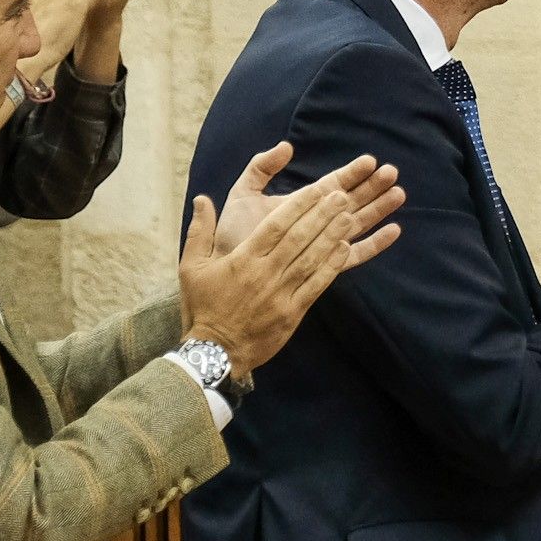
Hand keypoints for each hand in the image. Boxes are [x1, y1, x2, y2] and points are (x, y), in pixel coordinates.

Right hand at [178, 151, 404, 374]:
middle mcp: (265, 272)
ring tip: (350, 216)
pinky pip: (316, 285)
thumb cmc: (203, 307)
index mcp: (243, 259)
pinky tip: (345, 249)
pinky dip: (331, 266)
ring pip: (311, 259)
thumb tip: (203, 198)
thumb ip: (199, 231)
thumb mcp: (191, 267)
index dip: (300, 205)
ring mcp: (281, 293)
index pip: (275, 225)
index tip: (318, 188)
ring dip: (332, 236)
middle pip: (299, 238)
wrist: (213, 352)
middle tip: (342, 195)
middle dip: (322, 214)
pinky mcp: (292, 313)